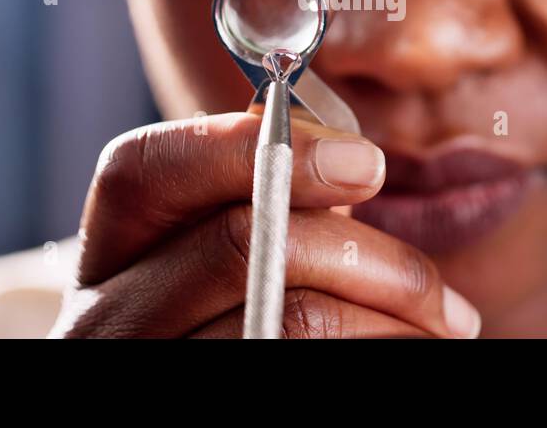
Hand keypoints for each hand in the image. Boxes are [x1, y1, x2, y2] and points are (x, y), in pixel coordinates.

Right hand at [49, 112, 481, 337]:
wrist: (207, 380)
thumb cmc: (231, 324)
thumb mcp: (217, 263)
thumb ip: (265, 204)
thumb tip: (348, 157)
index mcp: (109, 254)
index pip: (145, 169)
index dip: (248, 145)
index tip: (363, 162)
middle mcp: (104, 318)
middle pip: (237, 242)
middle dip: (359, 246)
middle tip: (432, 282)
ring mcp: (145, 370)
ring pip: (288, 318)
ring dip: (390, 314)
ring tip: (442, 324)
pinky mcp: (201, 413)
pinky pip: (305, 365)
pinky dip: (380, 345)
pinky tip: (409, 348)